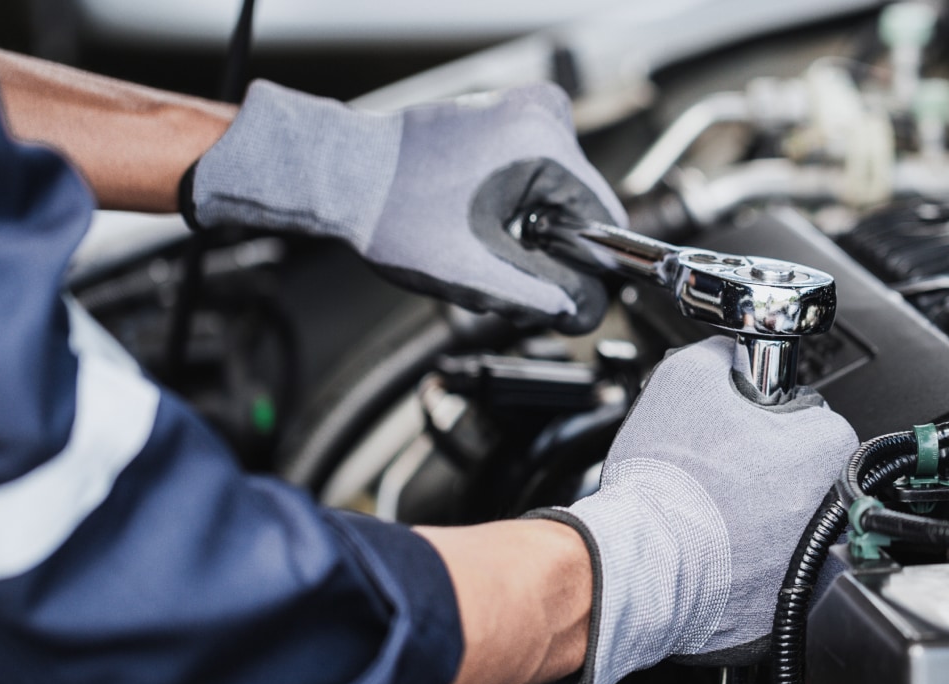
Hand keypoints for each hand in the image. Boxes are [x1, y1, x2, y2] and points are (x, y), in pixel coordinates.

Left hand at [185, 81, 622, 333]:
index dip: (589, 268)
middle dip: (553, 248)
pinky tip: (477, 216)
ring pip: (561, 194)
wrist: (342, 175)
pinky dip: (519, 204)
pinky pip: (538, 173)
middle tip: (499, 265)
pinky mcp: (507, 113)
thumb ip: (545, 297)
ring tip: (481, 240)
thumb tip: (588, 310)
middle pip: (583, 207)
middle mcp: (542, 113)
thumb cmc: (394, 216)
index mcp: (544, 146)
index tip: (556, 290)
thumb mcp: (478, 274)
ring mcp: (524, 107)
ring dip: (534, 229)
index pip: (606, 221)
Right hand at [527, 336, 859, 683]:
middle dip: (764, 463)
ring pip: (784, 519)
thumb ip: (721, 353)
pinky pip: (766, 566)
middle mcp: (833, 508)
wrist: (643, 563)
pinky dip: (744, 558)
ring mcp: (812, 560)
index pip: (810, 414)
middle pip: (802, 469)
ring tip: (710, 505)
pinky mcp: (782, 602)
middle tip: (718, 465)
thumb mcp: (686, 376)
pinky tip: (710, 542)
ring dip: (755, 511)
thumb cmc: (668, 481)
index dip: (766, 414)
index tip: (739, 425)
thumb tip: (729, 352)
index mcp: (826, 447)